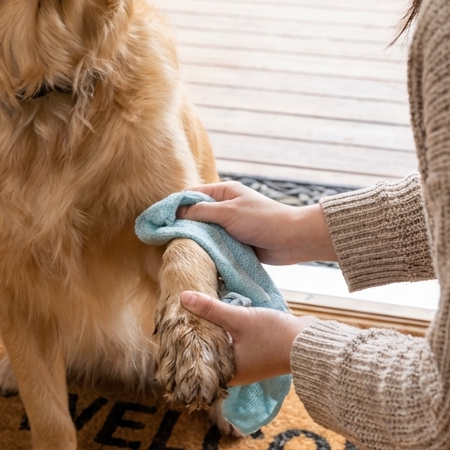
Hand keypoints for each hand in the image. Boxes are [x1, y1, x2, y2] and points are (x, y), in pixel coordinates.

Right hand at [176, 181, 337, 264]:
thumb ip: (200, 212)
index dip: (174, 205)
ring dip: (195, 239)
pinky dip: (207, 249)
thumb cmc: (262, 220)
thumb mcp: (228, 213)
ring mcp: (230, 225)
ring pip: (205, 231)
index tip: (157, 218)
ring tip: (176, 249)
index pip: (191, 195)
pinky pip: (216, 244)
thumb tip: (176, 213)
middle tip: (163, 237)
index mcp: (224, 192)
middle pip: (196, 214)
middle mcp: (225, 206)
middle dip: (181, 224)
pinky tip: (195, 257)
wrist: (292, 239)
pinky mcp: (236, 241)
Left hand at [180, 290, 315, 384]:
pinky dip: (225, 330)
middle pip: (207, 352)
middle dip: (197, 334)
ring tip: (197, 311)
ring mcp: (245, 365)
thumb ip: (211, 309)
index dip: (184, 342)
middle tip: (182, 314)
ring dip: (212, 330)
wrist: (310, 343)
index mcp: (226, 373)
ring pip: (220, 346)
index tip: (172, 325)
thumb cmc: (274, 337)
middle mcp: (233, 373)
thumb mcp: (239, 319)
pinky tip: (220, 315)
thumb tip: (183, 297)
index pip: (196, 359)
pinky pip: (232, 342)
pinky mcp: (254, 354)